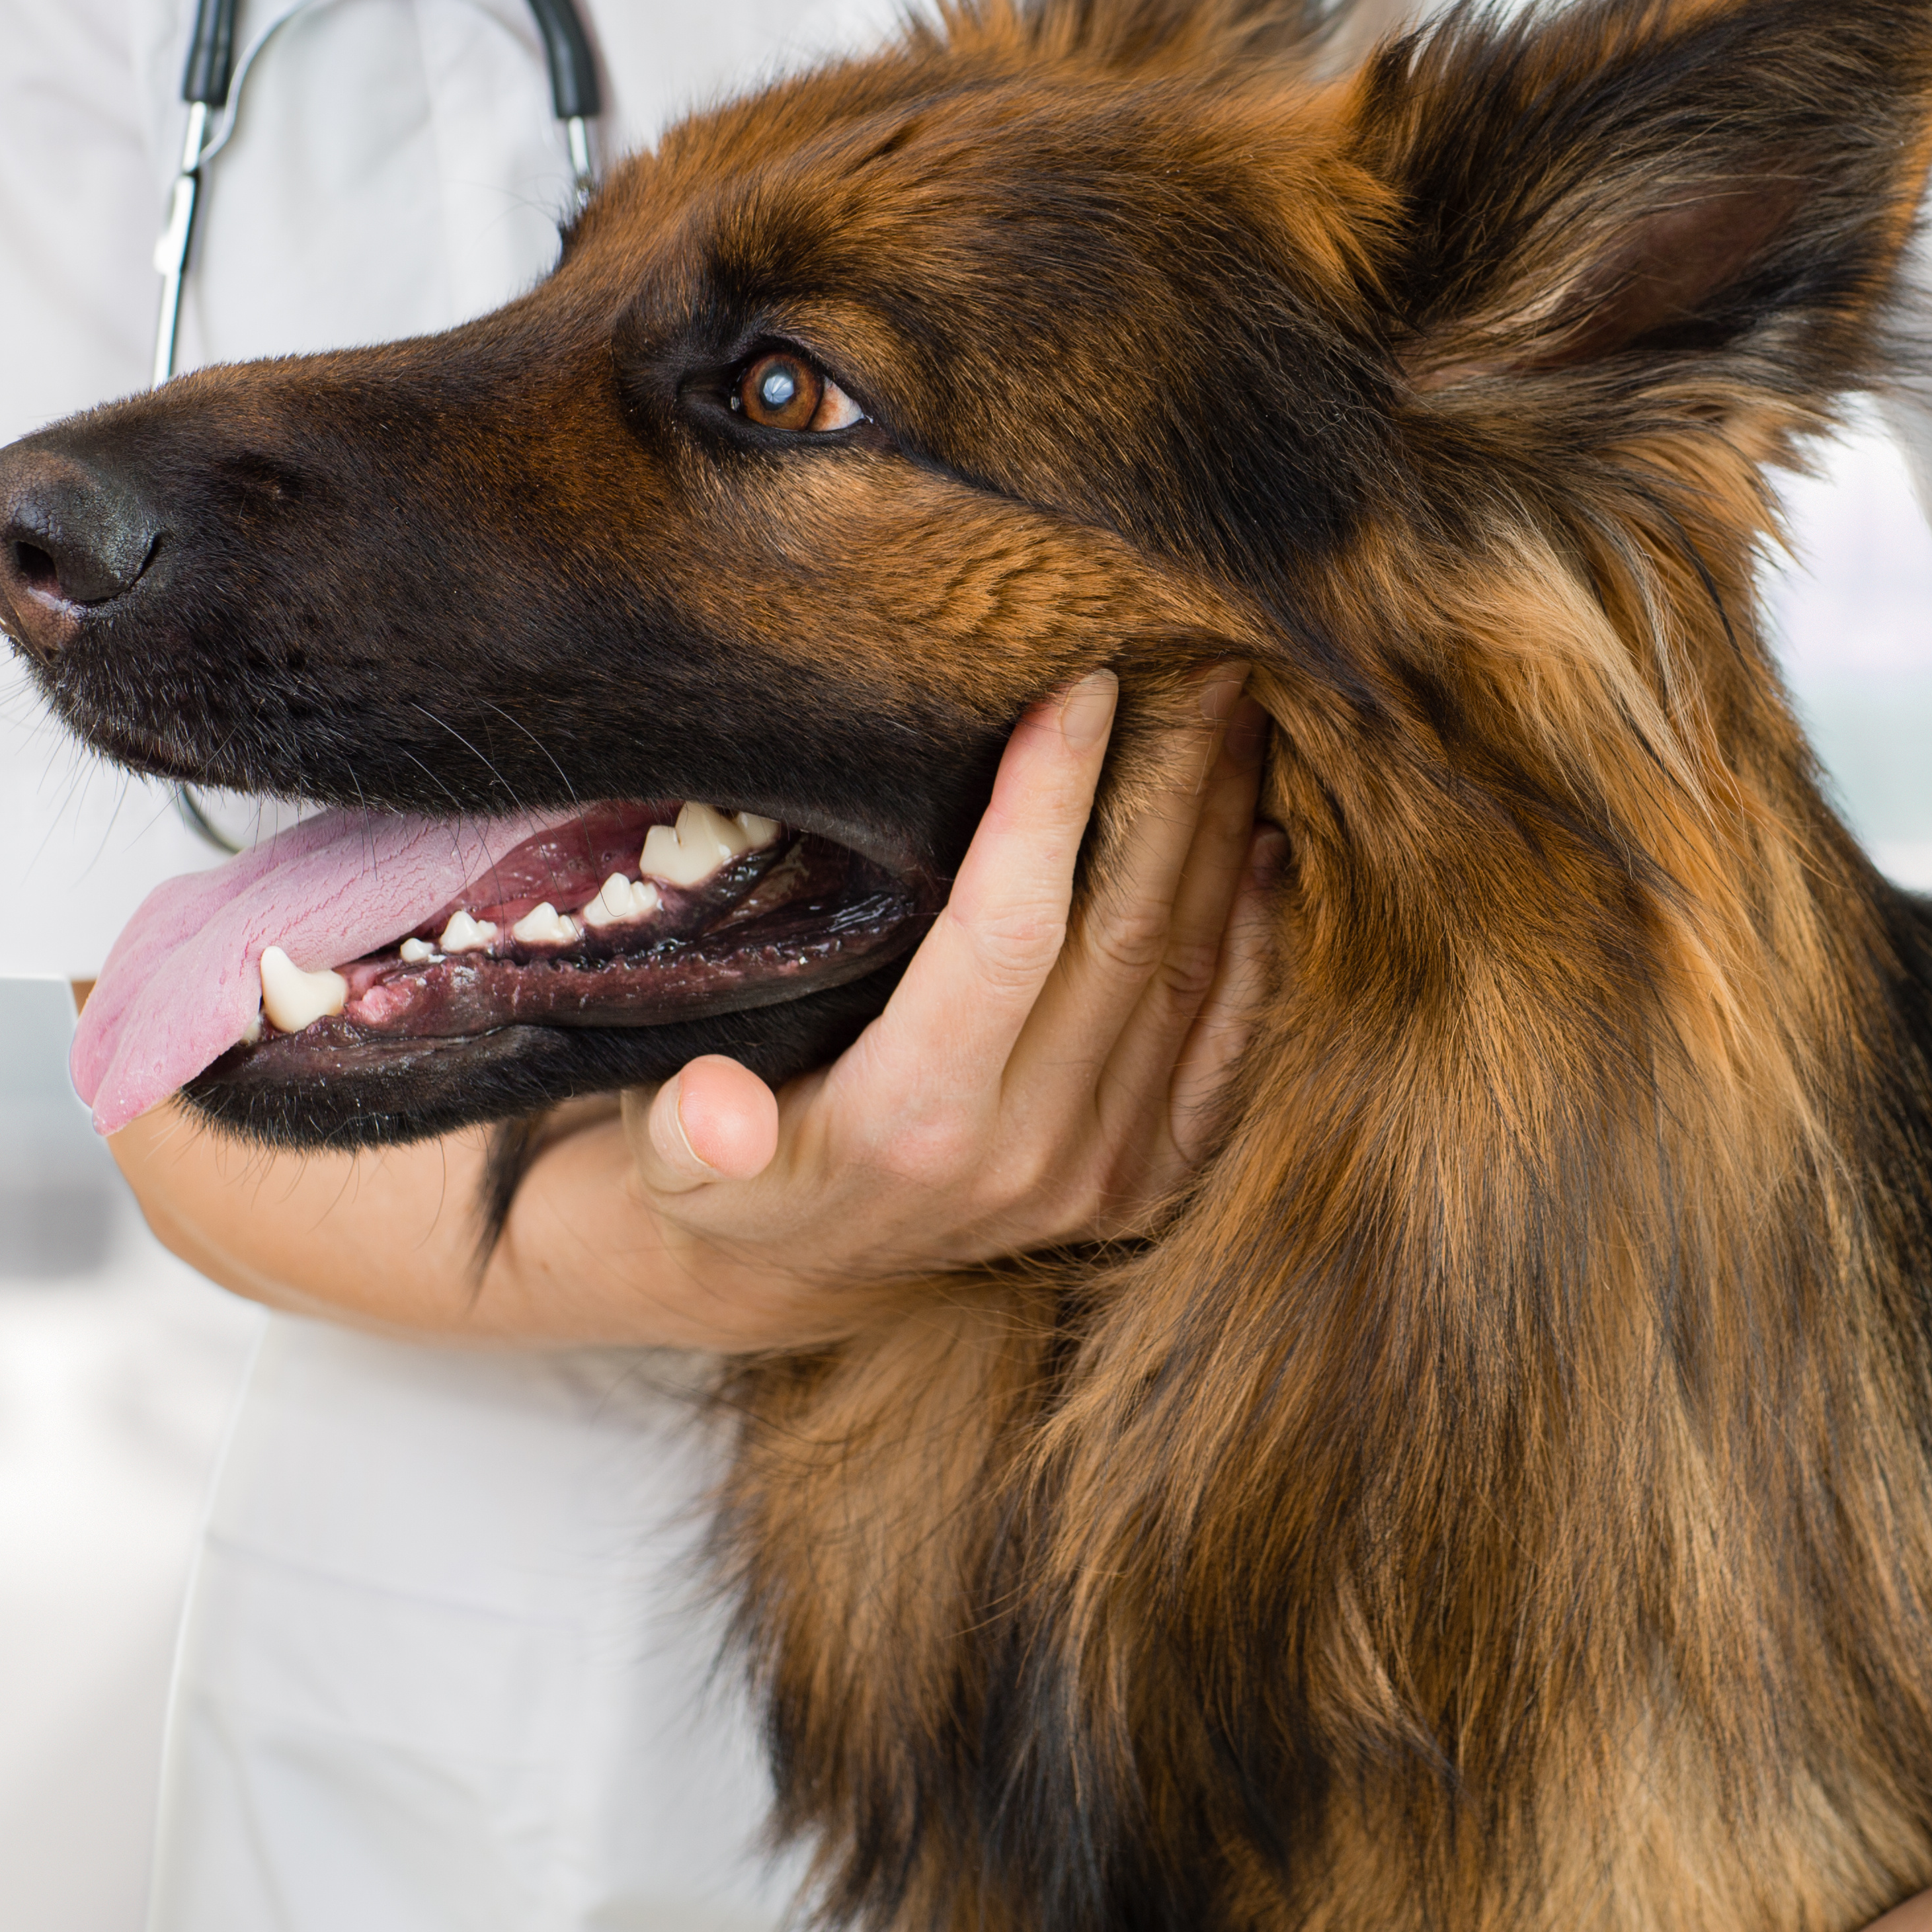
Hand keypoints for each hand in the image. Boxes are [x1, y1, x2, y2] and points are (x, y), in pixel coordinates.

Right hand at [618, 663, 1277, 1336]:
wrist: (803, 1268)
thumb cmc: (734, 1165)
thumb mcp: (672, 1157)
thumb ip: (691, 1132)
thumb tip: (712, 1112)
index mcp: (914, 1126)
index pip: (1007, 934)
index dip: (1051, 804)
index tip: (1086, 685)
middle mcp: (1028, 1155)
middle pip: (1125, 935)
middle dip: (1168, 786)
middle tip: (1201, 664)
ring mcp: (1102, 1173)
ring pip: (1187, 971)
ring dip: (1219, 835)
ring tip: (1236, 717)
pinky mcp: (1149, 1181)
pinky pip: (1227, 1039)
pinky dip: (1251, 934)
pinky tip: (1260, 839)